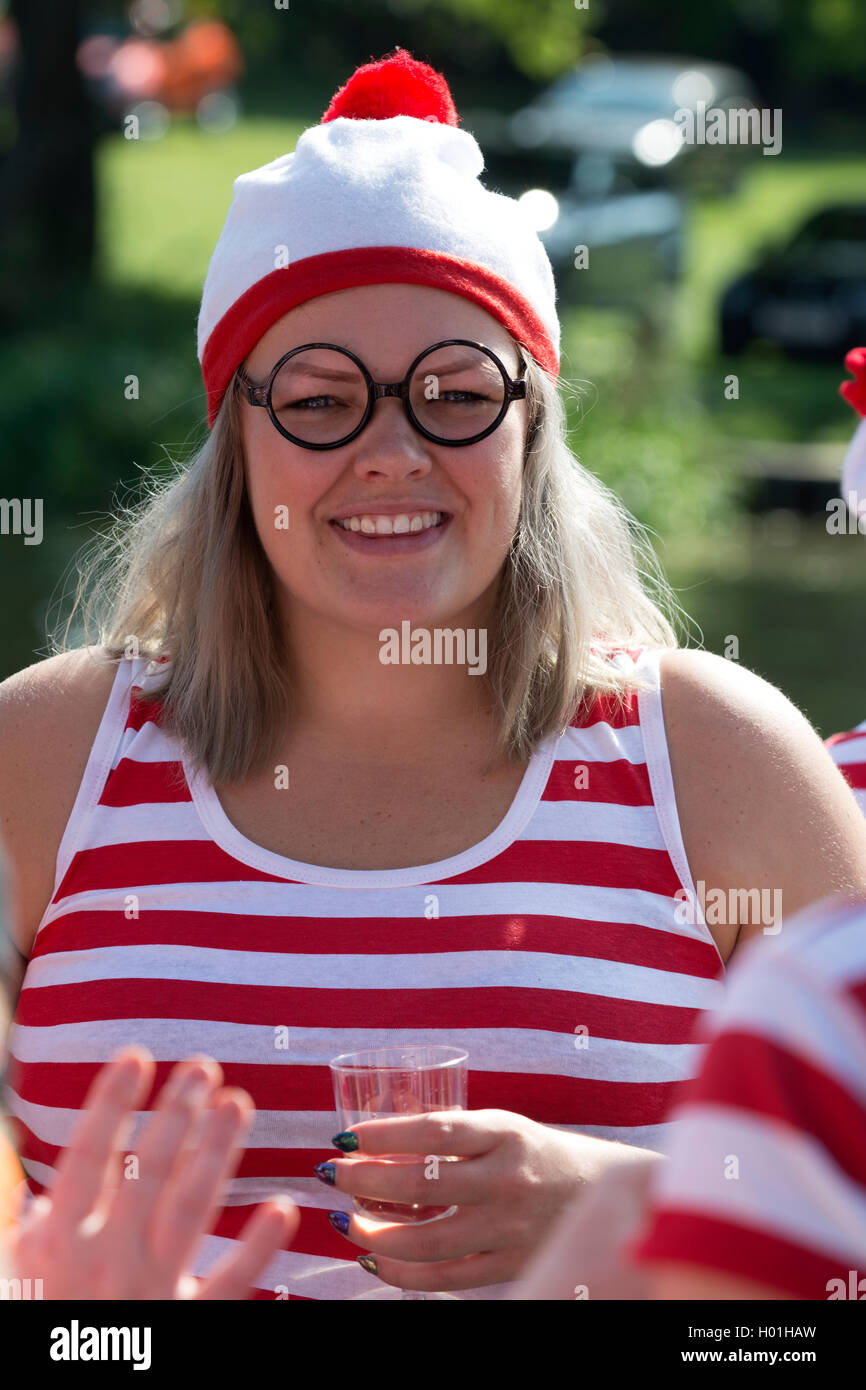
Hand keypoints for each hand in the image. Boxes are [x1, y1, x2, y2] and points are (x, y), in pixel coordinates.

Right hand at [8, 1046, 297, 1298]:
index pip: (86, 1158)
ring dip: (217, 1151)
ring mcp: (149, 1292)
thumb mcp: (10, 1269)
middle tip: (202, 1066)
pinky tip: (284, 1207)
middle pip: (149, 1171)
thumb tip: (23, 1165)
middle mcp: (104, 1261)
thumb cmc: (32, 1318)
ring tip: (237, 1102)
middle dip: (176, 1113)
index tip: (134, 1056)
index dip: (110, 1104)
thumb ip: (25, 1217)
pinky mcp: (187, 1327)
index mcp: (55, 1244)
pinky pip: (228, 1287)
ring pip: (190, 1209)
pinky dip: (257, 1249)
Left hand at [318, 1108, 651, 1292]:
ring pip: (426, 1240)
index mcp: (506, 1133)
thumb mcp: (503, 1127)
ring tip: (343, 1220)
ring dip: (373, 1233)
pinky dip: (401, 1272)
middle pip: (422, 1184)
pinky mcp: (509, 1265)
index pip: (434, 1131)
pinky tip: (372, 1260)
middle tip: (331, 1173)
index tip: (346, 1137)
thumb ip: (453, 1135)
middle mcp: (508, 1179)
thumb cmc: (538, 1153)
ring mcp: (508, 1228)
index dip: (384, 1134)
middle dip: (364, 1180)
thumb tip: (376, 1142)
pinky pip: (444, 1278)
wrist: (606, 1195)